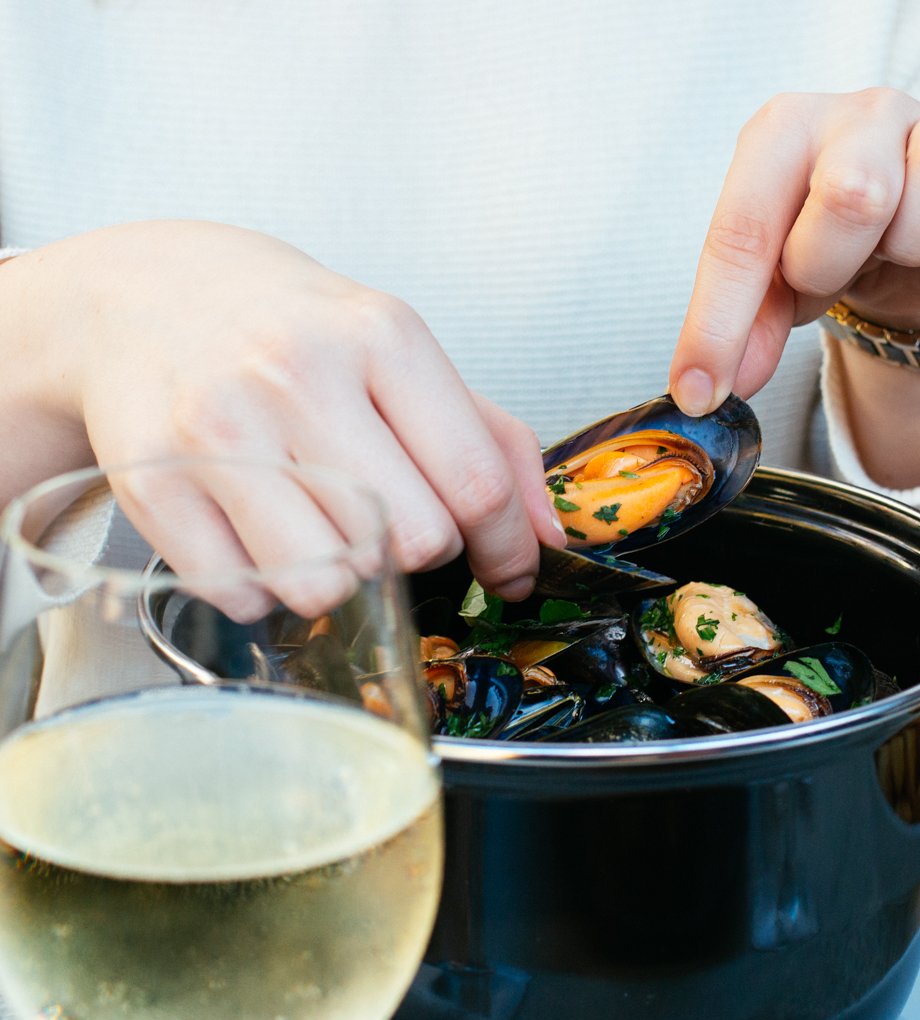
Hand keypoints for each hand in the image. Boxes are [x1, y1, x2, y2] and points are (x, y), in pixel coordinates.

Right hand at [1, 221, 563, 610]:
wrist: (145, 294)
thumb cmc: (291, 331)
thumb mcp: (400, 352)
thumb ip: (491, 440)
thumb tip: (547, 539)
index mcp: (381, 337)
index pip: (476, 482)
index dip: (507, 546)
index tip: (508, 569)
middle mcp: (299, 376)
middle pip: (415, 540)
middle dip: (417, 550)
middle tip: (387, 517)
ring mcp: (220, 432)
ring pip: (331, 582)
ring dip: (341, 576)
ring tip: (318, 524)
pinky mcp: (154, 483)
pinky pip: (246, 597)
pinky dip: (266, 588)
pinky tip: (257, 534)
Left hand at [669, 88, 919, 413]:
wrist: (896, 236)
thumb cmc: (818, 245)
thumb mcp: (766, 283)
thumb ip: (739, 329)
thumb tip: (711, 389)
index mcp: (782, 132)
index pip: (743, 231)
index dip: (719, 324)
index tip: (702, 392)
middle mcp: (864, 113)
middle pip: (853, 193)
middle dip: (826, 266)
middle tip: (825, 273)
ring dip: (910, 251)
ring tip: (888, 256)